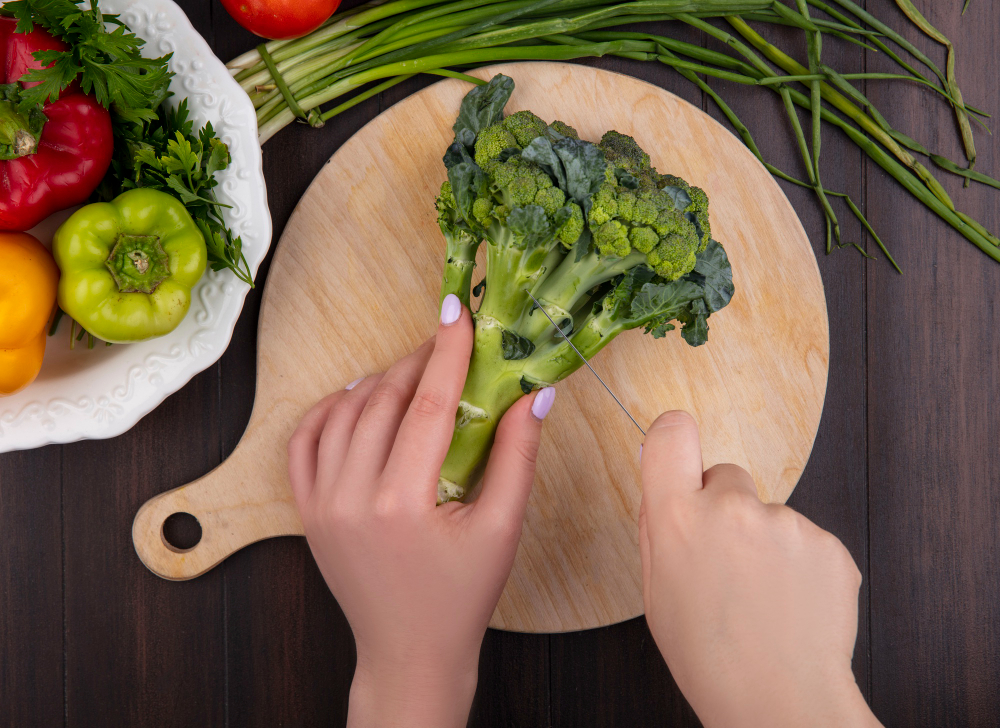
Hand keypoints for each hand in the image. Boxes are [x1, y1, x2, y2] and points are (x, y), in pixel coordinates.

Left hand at [287, 294, 554, 727]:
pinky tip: (357, 398)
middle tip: (446, 342)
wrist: (409, 651)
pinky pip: (305, 442)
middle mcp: (352, 498)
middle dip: (418, 362)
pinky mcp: (307, 511)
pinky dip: (329, 410)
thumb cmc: (462, 596)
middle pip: (384, 401)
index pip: (429, 406)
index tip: (457, 312)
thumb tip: (534, 393)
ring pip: (343, 413)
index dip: (447, 352)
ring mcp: (322, 505)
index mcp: (404, 503)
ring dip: (379, 382)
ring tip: (413, 374)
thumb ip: (518, 455)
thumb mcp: (503, 528)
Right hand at [639, 411, 880, 727]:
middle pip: (726, 475)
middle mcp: (731, 508)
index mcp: (678, 518)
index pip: (672, 434)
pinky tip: (790, 604)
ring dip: (765, 543)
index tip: (677, 448)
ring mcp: (785, 523)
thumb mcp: (655, 592)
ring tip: (762, 598)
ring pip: (769, 514)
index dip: (673, 436)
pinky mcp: (828, 543)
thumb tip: (661, 485)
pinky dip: (799, 565)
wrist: (779, 702)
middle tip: (726, 562)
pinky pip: (806, 538)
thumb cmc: (708, 656)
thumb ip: (657, 529)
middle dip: (724, 506)